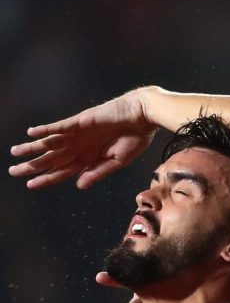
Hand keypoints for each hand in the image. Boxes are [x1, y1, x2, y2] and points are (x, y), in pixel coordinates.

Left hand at [9, 89, 156, 188]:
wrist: (143, 117)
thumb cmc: (135, 139)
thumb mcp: (118, 161)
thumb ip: (98, 172)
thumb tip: (79, 185)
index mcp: (89, 159)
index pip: (62, 171)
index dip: (46, 178)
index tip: (30, 185)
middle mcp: (80, 147)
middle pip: (51, 159)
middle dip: (32, 166)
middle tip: (13, 171)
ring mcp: (78, 135)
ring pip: (51, 143)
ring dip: (33, 148)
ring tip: (14, 152)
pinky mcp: (80, 122)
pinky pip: (59, 127)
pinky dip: (46, 130)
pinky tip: (32, 132)